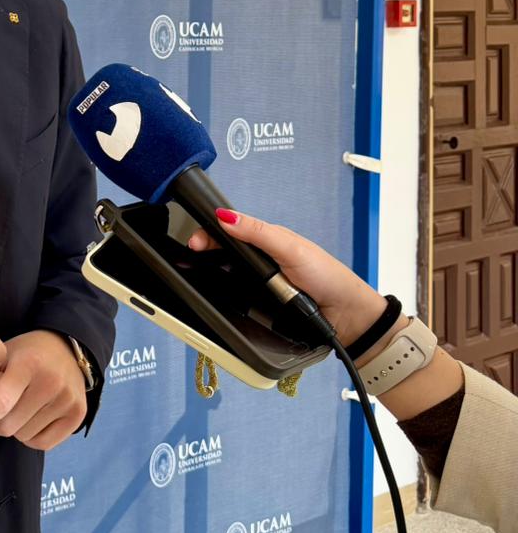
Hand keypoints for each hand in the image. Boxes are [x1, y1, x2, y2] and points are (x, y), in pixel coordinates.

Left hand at [0, 330, 86, 451]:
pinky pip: (43, 443)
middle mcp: (50, 382)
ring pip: (24, 435)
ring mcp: (67, 399)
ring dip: (12, 429)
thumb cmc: (29, 353)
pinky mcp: (78, 414)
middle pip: (9, 425)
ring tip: (13, 412)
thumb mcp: (3, 347)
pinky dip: (30, 437)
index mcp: (27, 365)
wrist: (68, 349)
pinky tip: (28, 420)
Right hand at [185, 209, 390, 346]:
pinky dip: (227, 299)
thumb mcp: (291, 249)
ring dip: (213, 278)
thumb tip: (226, 216)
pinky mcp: (262, 304)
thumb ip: (259, 233)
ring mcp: (261, 283)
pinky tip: (216, 297)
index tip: (194, 243)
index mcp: (268, 239)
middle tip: (188, 259)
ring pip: (228, 277)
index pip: (230, 230)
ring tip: (194, 274)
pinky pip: (237, 300)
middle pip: (224, 254)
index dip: (209, 234)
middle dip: (204, 254)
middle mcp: (262, 260)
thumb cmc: (327, 277)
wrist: (345, 316)